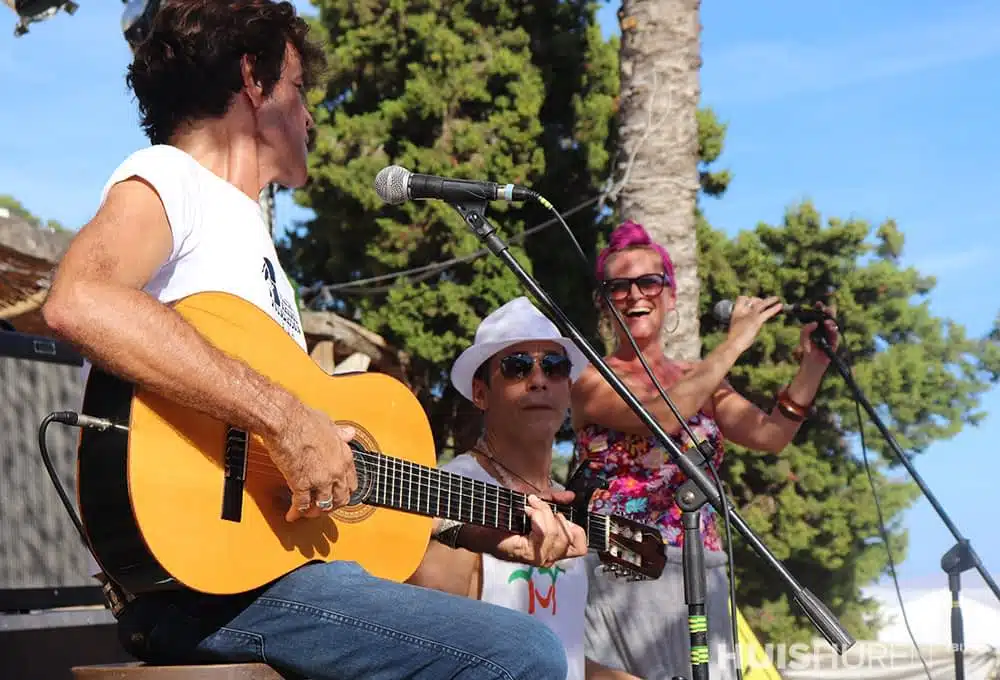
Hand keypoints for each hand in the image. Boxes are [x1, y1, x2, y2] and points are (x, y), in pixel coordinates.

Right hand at [264, 401, 358, 521]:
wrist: (286, 421)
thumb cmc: (304, 419)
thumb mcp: (329, 424)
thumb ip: (340, 433)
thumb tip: (349, 433)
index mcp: (344, 456)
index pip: (352, 482)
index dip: (344, 491)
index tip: (338, 494)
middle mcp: (336, 470)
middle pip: (341, 498)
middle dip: (332, 506)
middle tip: (324, 507)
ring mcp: (320, 479)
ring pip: (324, 505)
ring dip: (315, 512)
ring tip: (307, 513)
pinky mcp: (302, 484)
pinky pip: (302, 505)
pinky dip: (297, 512)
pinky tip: (292, 514)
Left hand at [493, 492, 587, 566]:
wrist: (482, 527)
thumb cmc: (506, 518)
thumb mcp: (536, 505)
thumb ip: (553, 500)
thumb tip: (571, 496)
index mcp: (555, 549)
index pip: (580, 547)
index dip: (575, 528)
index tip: (559, 513)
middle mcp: (550, 557)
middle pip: (569, 537)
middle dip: (553, 514)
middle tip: (537, 505)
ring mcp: (540, 558)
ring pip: (556, 534)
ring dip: (543, 513)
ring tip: (529, 507)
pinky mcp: (528, 554)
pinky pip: (544, 533)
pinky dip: (537, 517)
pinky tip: (526, 512)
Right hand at [726, 295, 783, 352]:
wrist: (733, 344)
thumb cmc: (735, 340)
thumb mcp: (738, 330)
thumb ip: (746, 326)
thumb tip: (753, 329)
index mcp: (736, 313)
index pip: (741, 299)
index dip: (747, 298)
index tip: (753, 300)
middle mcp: (742, 311)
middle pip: (752, 299)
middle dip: (759, 299)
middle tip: (766, 301)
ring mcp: (750, 315)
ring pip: (761, 303)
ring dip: (770, 300)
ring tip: (777, 298)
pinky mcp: (756, 320)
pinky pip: (767, 313)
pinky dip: (774, 309)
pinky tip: (780, 305)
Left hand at [798, 303, 839, 367]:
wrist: (811, 364)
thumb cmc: (807, 351)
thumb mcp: (803, 339)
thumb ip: (806, 330)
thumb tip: (815, 323)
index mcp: (816, 328)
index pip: (818, 316)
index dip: (819, 309)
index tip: (818, 304)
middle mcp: (824, 331)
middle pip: (828, 318)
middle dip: (828, 312)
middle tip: (826, 309)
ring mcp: (830, 336)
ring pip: (833, 325)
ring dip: (831, 321)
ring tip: (827, 321)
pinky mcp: (834, 343)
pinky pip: (835, 335)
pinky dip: (833, 330)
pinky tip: (830, 327)